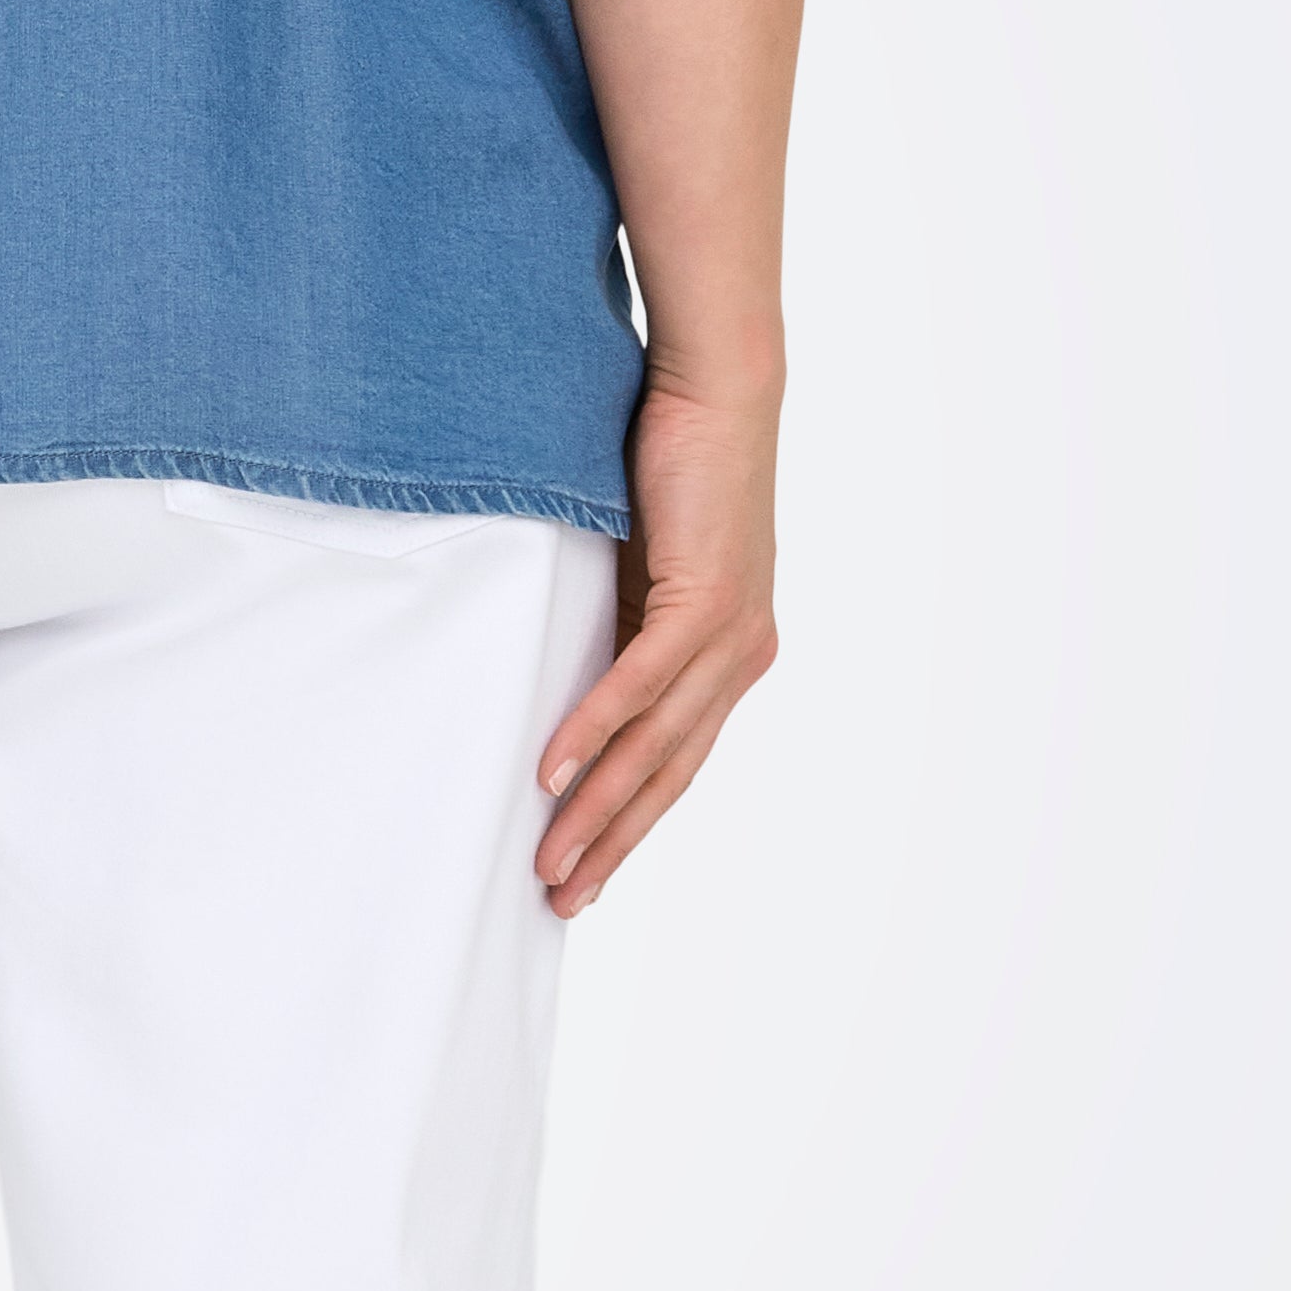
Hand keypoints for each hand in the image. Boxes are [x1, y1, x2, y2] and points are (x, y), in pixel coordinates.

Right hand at [535, 378, 780, 912]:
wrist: (718, 392)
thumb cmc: (673, 467)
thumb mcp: (639, 568)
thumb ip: (616, 626)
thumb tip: (560, 671)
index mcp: (728, 658)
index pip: (675, 762)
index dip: (629, 824)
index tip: (584, 874)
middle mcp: (741, 656)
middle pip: (669, 773)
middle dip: (612, 842)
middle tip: (561, 898)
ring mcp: (728, 631)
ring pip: (656, 742)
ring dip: (596, 807)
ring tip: (549, 857)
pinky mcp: (702, 596)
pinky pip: (641, 680)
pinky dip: (596, 728)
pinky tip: (554, 771)